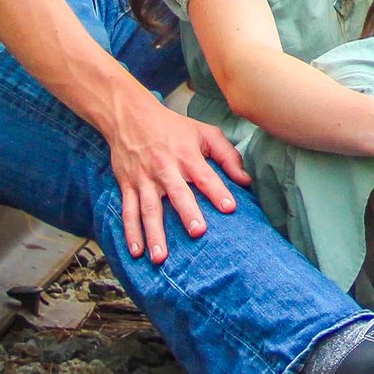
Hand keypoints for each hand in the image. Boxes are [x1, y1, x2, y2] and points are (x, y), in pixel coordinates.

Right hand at [102, 92, 249, 264]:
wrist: (130, 116)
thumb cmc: (173, 127)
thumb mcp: (204, 133)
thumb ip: (228, 155)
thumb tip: (246, 180)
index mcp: (187, 156)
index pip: (205, 176)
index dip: (218, 191)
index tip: (229, 208)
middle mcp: (165, 169)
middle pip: (178, 193)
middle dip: (187, 213)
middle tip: (198, 232)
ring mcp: (144, 179)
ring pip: (149, 209)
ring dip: (154, 234)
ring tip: (161, 257)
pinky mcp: (127, 186)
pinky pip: (128, 212)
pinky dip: (130, 233)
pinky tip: (136, 252)